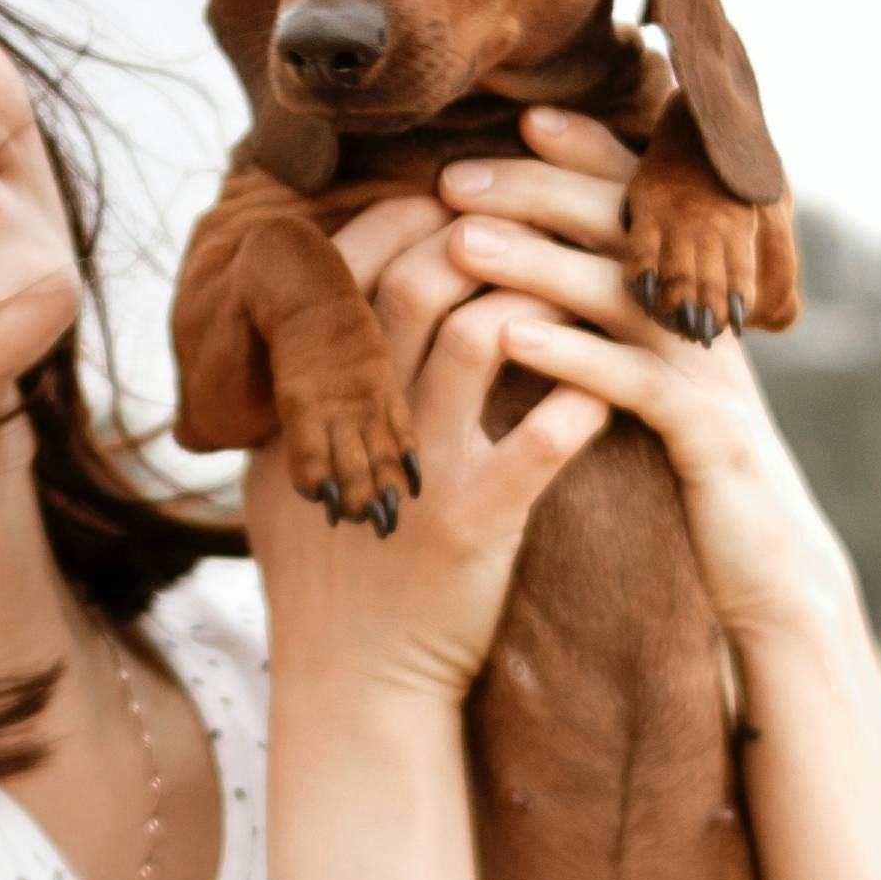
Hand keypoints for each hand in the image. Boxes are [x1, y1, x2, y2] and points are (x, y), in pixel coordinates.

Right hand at [244, 196, 609, 705]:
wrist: (349, 679)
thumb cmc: (323, 569)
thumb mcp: (277, 473)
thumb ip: (298, 396)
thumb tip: (315, 314)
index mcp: (304, 399)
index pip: (345, 272)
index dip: (399, 218)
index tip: (445, 199)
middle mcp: (355, 421)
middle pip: (416, 281)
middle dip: (477, 233)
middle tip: (522, 224)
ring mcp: (416, 471)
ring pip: (482, 337)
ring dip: (538, 296)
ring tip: (573, 290)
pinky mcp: (475, 525)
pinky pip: (541, 441)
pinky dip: (581, 400)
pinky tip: (603, 389)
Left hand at [439, 107, 860, 639]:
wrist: (763, 558)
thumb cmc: (679, 459)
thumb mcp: (645, 371)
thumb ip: (607, 311)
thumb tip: (525, 253)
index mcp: (684, 290)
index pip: (636, 198)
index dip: (584, 153)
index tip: (517, 118)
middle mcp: (703, 312)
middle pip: (624, 225)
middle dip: (535, 191)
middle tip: (450, 175)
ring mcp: (712, 370)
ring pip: (623, 294)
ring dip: (537, 262)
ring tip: (461, 243)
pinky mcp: (709, 435)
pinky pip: (637, 383)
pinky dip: (574, 357)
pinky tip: (512, 342)